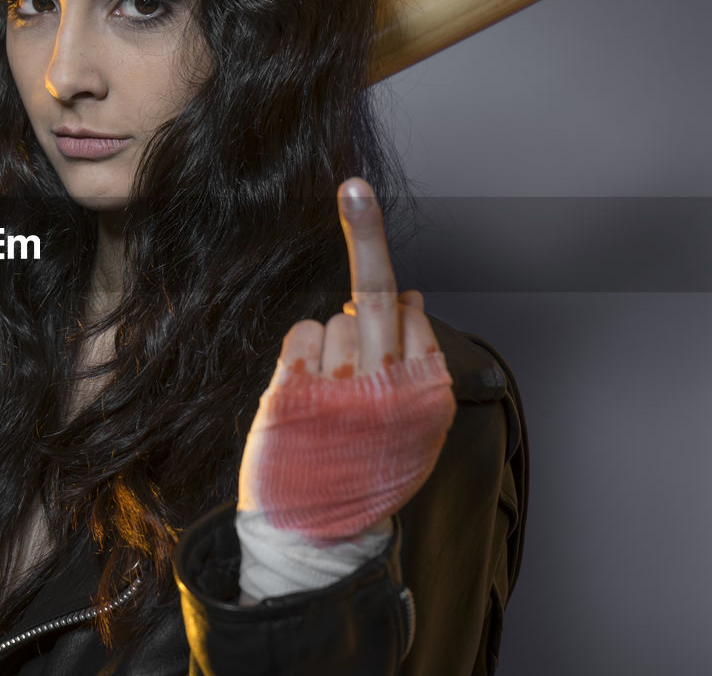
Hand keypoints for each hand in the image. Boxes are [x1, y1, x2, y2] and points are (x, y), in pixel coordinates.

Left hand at [238, 177, 455, 541]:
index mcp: (426, 394)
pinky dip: (300, 351)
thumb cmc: (362, 471)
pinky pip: (300, 336)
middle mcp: (388, 386)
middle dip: (367, 231)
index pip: (410, 313)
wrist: (316, 534)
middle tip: (353, 187)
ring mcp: (340, 388)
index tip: (376, 235)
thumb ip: (416, 364)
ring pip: (332, 321)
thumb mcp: (411, 426)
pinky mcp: (295, 391)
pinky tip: (304, 391)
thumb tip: (407, 297)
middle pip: (376, 292)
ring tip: (327, 397)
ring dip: (327, 346)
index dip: (392, 301)